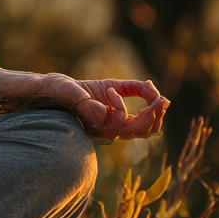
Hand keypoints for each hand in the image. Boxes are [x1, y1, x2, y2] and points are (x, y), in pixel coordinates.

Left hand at [35, 73, 168, 139]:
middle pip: (145, 131)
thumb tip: (155, 90)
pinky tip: (109, 90)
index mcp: (117, 123)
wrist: (53, 88)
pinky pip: (116, 119)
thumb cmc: (78, 89)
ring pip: (133, 129)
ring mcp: (102, 130)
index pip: (145, 127)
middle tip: (162, 99)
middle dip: (157, 115)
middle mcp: (111, 130)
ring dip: (143, 110)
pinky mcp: (93, 126)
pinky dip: (118, 103)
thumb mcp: (112, 85)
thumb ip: (134, 88)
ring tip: (144, 92)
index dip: (158, 115)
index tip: (164, 100)